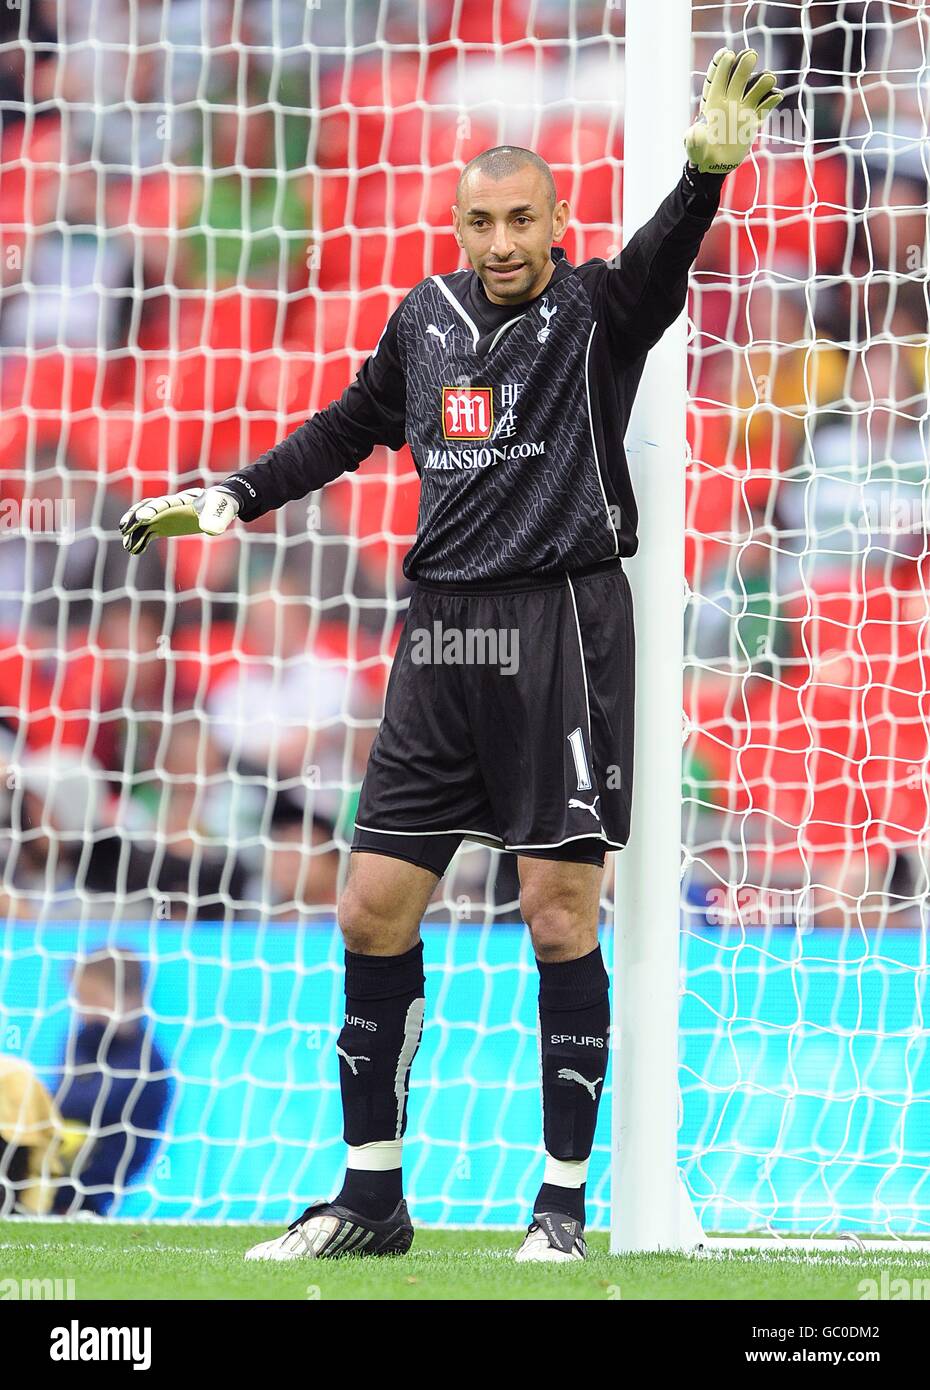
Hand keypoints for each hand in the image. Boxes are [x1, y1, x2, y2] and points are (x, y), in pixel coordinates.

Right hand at [119, 487, 239, 555]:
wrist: (218, 506)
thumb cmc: (220, 506)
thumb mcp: (222, 511)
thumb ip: (216, 518)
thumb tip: (211, 530)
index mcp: (182, 501)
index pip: (163, 503)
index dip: (152, 509)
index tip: (142, 518)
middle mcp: (169, 507)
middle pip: (147, 509)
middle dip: (136, 518)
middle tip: (125, 529)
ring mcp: (164, 516)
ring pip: (144, 522)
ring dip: (134, 532)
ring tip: (128, 545)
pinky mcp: (163, 525)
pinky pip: (148, 532)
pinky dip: (140, 540)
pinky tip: (134, 550)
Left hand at [684, 48, 782, 174]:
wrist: (715, 165)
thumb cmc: (700, 153)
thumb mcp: (694, 148)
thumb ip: (693, 140)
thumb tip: (694, 131)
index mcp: (713, 104)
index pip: (717, 80)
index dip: (722, 66)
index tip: (728, 54)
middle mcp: (729, 102)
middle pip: (738, 79)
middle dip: (744, 66)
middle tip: (751, 55)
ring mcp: (743, 110)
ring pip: (754, 90)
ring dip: (762, 82)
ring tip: (769, 78)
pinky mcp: (753, 121)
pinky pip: (765, 108)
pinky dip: (771, 100)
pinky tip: (777, 95)